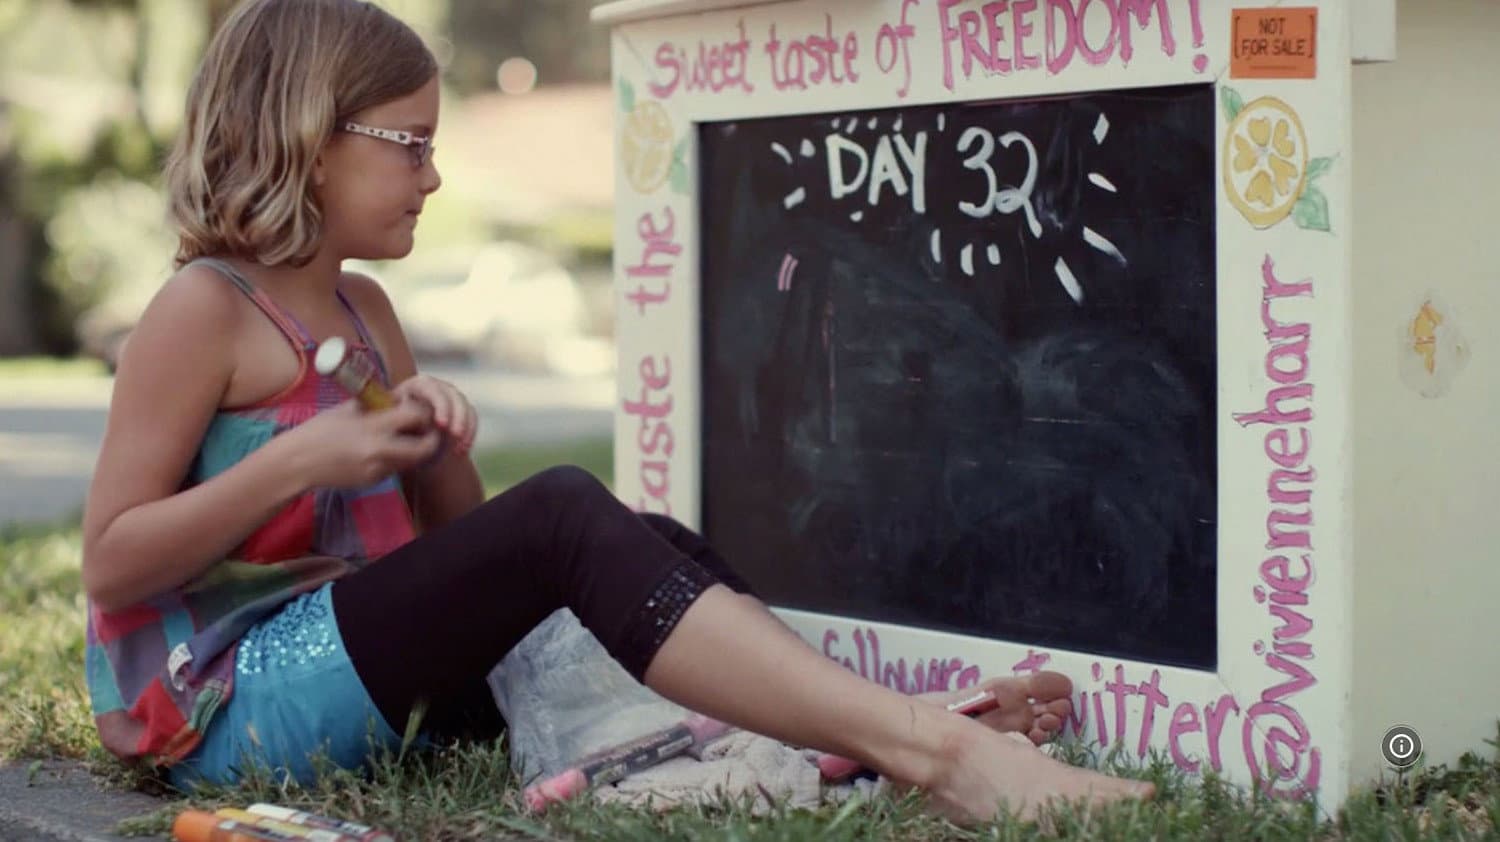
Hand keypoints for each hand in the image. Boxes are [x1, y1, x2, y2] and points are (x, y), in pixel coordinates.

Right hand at [280, 398, 443, 489]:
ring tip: (403, 438)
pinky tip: (380, 451)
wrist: (299, 462)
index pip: (416, 416)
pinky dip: (395, 460)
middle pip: (425, 447)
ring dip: (415, 450)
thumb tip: (402, 399)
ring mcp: (378, 469)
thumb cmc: (320, 429)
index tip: (418, 410)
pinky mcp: (374, 481)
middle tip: (426, 430)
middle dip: (431, 438)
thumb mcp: (349, 409)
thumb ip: (378, 406)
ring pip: (413, 461)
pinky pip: (395, 469)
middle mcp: (380, 450)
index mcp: (373, 426)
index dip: (423, 413)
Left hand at [392, 374, 477, 453]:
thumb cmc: (392, 432)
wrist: (402, 444)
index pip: (431, 387)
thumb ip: (404, 418)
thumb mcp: (393, 423)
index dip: (440, 404)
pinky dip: (470, 433)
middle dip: (457, 416)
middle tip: (455, 435)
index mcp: (415, 385)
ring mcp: (450, 397)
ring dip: (465, 426)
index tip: (441, 425)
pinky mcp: (461, 410)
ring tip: (460, 448)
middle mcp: (436, 387)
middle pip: (452, 394)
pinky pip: (471, 417)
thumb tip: (416, 417)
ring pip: (464, 405)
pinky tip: (463, 449)